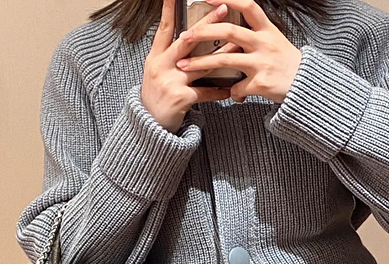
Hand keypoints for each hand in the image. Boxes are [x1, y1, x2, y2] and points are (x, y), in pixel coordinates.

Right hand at [141, 0, 241, 132]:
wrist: (149, 126)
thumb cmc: (156, 98)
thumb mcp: (156, 73)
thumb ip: (169, 57)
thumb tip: (188, 40)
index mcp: (155, 57)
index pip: (164, 28)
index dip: (169, 9)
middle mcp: (162, 66)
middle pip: (188, 40)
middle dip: (207, 24)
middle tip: (223, 9)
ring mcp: (171, 81)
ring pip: (202, 63)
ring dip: (224, 55)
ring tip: (238, 47)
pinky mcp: (181, 97)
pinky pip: (206, 92)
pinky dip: (219, 91)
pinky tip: (229, 90)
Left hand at [175, 0, 302, 103]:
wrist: (305, 84)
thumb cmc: (286, 63)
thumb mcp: (274, 41)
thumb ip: (253, 36)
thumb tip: (232, 37)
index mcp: (267, 29)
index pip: (247, 5)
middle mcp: (264, 43)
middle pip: (229, 31)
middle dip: (204, 32)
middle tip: (185, 36)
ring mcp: (262, 63)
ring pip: (226, 61)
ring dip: (201, 64)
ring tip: (184, 65)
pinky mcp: (260, 84)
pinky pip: (238, 88)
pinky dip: (232, 93)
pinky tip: (232, 95)